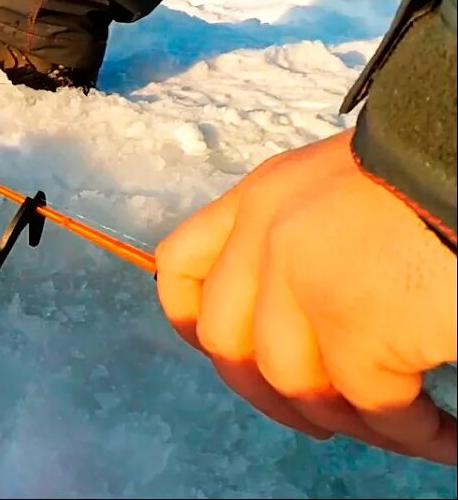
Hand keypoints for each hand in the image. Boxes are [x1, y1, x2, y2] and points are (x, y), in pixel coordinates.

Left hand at [155, 128, 456, 464]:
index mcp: (262, 195)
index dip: (192, 322)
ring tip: (400, 429)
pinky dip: (409, 433)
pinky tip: (441, 435)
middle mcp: (267, 233)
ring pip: (295, 384)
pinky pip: (372, 404)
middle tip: (321, 420)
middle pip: (227, 342)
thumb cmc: (433, 176)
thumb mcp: (338, 189)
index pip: (180, 265)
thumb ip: (300, 238)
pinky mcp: (358, 324)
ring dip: (351, 421)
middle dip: (270, 397)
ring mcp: (304, 279)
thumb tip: (300, 326)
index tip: (229, 359)